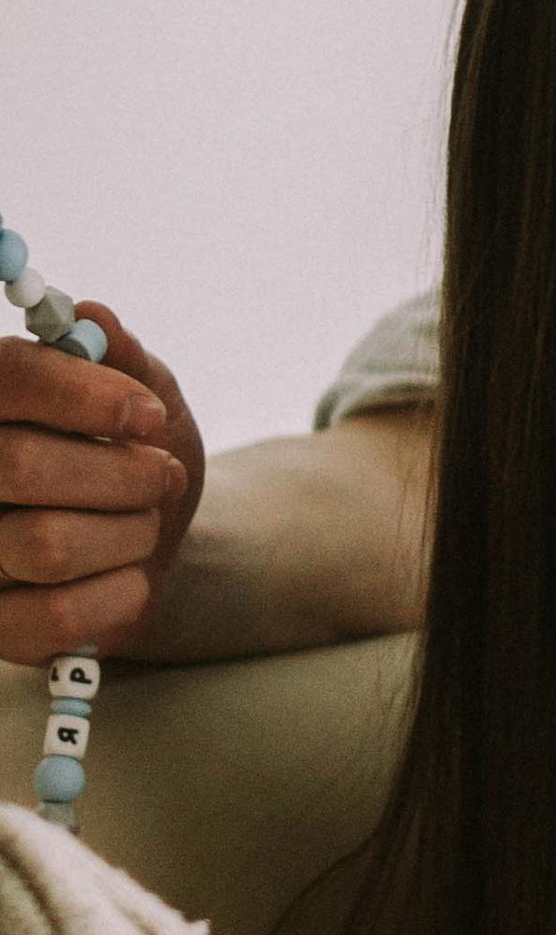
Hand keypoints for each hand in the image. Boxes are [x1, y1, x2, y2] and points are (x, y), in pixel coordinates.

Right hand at [0, 308, 204, 662]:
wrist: (159, 547)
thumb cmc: (138, 457)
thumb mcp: (146, 398)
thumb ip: (123, 359)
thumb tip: (92, 318)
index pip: (7, 379)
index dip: (82, 394)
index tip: (147, 415)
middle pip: (21, 465)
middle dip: (121, 473)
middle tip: (161, 474)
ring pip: (46, 545)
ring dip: (128, 532)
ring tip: (144, 523)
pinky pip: (58, 615)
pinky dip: (123, 593)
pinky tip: (133, 575)